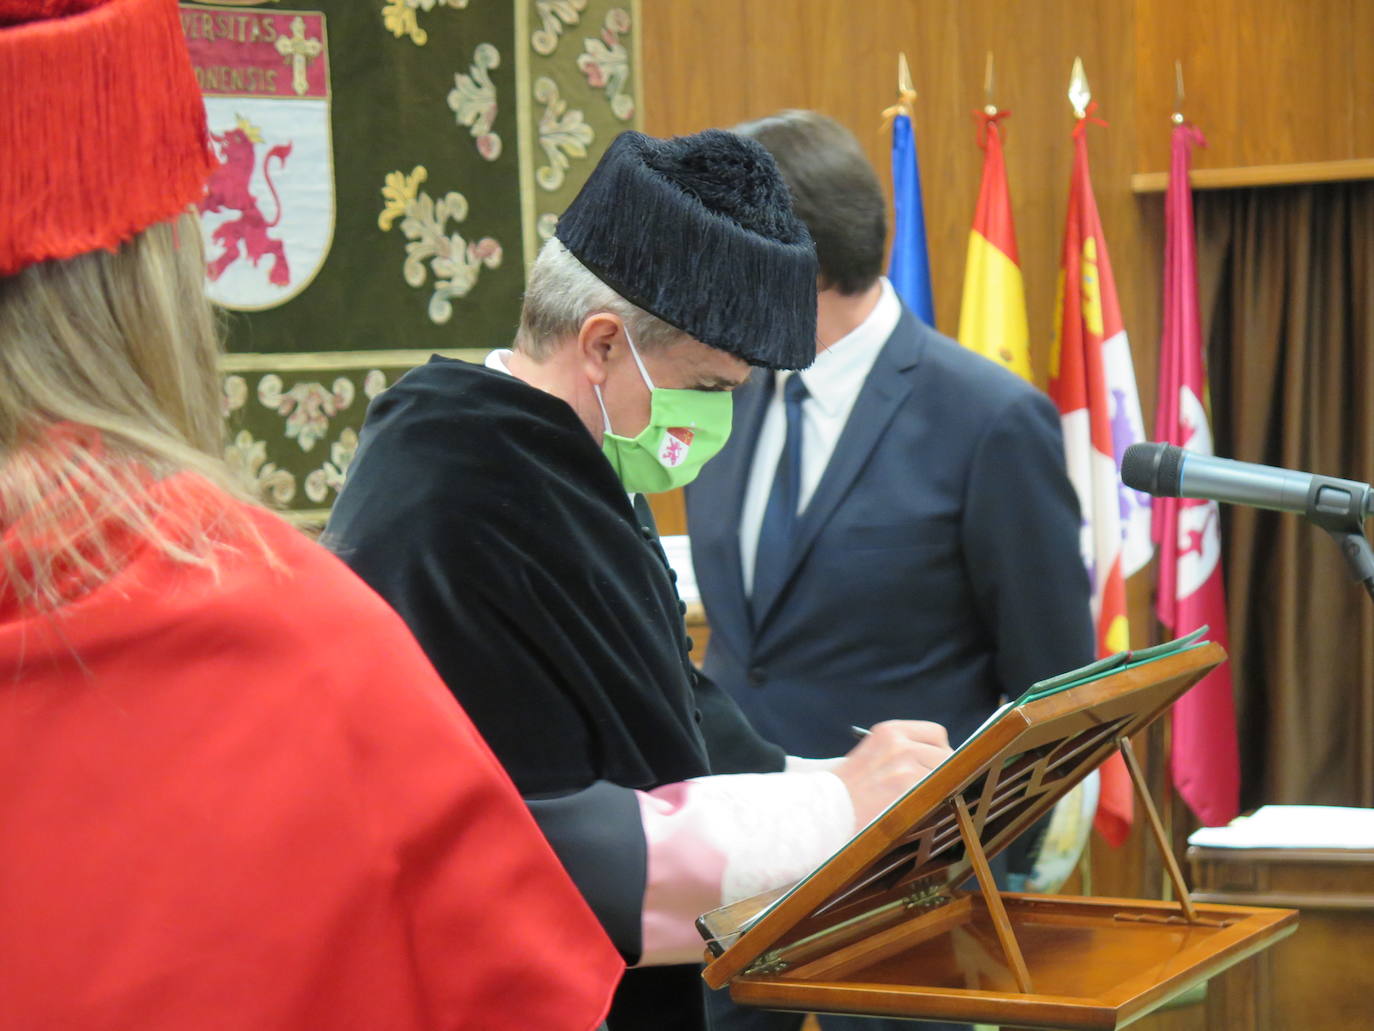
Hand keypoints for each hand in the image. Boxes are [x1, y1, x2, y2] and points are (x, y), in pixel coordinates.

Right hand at [832, 720, 950, 829]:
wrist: (827, 808)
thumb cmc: (847, 788)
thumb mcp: (872, 754)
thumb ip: (902, 751)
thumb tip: (938, 761)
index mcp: (889, 731)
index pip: (936, 733)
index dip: (939, 751)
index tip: (934, 765)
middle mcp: (899, 742)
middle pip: (946, 754)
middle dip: (941, 773)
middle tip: (926, 790)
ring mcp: (905, 762)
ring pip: (944, 775)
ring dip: (936, 790)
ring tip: (914, 801)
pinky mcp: (908, 785)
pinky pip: (936, 792)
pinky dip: (930, 803)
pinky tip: (913, 809)